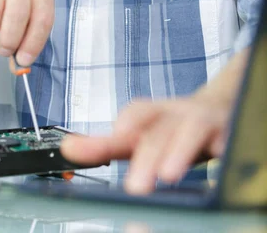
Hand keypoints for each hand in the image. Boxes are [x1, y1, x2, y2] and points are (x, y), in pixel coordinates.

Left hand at [61, 94, 230, 193]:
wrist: (215, 107)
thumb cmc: (169, 127)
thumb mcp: (139, 135)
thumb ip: (104, 145)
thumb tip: (67, 148)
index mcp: (152, 116)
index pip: (137, 112)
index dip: (128, 120)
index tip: (118, 133)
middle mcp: (175, 114)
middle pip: (160, 131)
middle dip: (148, 156)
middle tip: (136, 186)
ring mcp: (201, 120)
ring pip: (190, 130)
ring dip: (179, 150)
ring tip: (168, 174)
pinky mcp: (226, 131)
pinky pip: (225, 137)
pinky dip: (221, 146)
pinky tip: (217, 156)